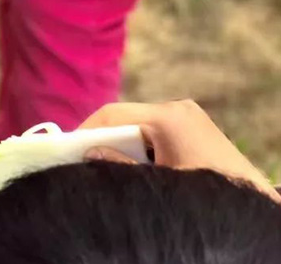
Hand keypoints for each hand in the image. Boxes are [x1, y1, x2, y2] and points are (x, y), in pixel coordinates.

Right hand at [80, 100, 280, 202]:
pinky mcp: (194, 130)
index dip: (85, 131)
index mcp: (168, 117)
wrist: (255, 210)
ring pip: (139, 127)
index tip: (66, 151)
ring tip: (107, 168)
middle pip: (125, 119)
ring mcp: (188, 118)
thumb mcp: (158, 184)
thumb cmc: (206, 195)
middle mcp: (178, 109)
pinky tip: (135, 169)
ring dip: (121, 146)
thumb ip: (121, 168)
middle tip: (82, 162)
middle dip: (103, 140)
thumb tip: (89, 154)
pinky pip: (155, 133)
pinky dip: (139, 149)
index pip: (112, 114)